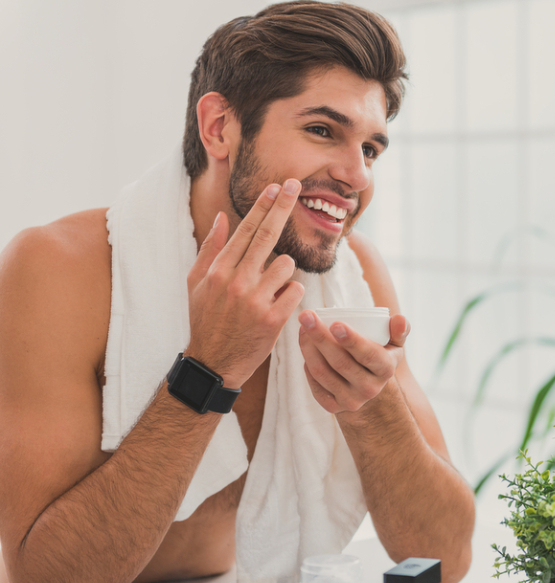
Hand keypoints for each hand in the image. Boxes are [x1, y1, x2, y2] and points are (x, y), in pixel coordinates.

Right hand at [185, 179, 304, 388]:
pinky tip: (278, 304)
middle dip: (282, 207)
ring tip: (270, 288)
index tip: (276, 187)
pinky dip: (291, 294)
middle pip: (267, 236)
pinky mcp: (273, 319)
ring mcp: (255, 300)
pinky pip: (296, 291)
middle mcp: (237, 281)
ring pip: (287, 265)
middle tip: (294, 185)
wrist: (212, 363)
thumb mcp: (197, 284)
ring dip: (284, 272)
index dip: (263, 207)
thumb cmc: (205, 320)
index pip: (246, 230)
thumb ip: (212, 249)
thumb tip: (225, 217)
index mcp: (219, 270)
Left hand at [299, 312, 410, 412]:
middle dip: (320, 337)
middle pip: (340, 362)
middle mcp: (370, 389)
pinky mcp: (333, 408)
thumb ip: (399, 330)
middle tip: (306, 316)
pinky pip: (315, 385)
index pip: (368, 355)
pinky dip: (307, 366)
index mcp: (386, 370)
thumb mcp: (395, 344)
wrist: (369, 387)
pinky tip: (305, 348)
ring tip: (302, 327)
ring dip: (308, 348)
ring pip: (323, 373)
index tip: (335, 323)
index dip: (352, 340)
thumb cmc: (380, 355)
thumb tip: (400, 319)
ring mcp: (351, 400)